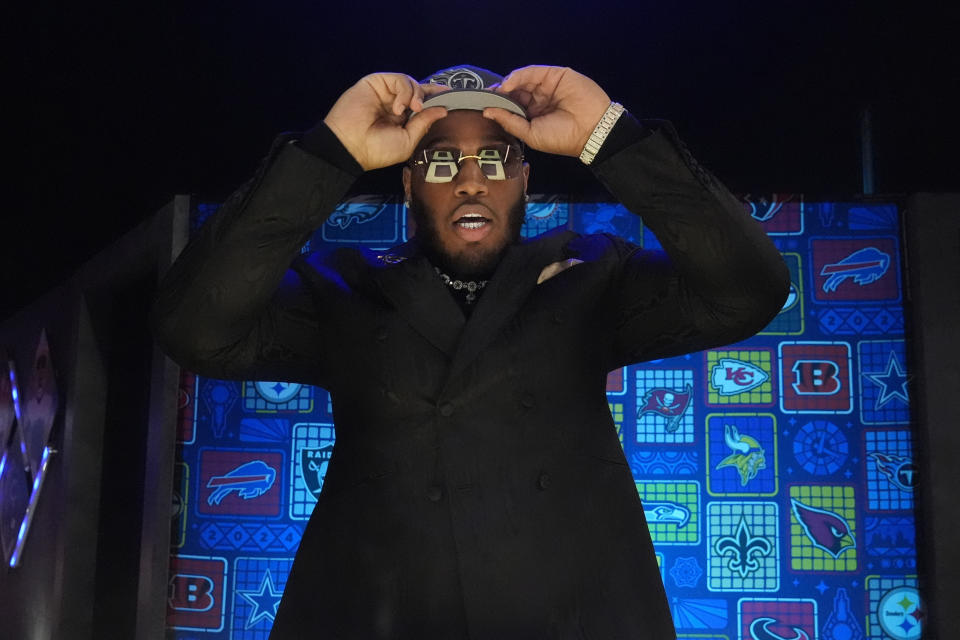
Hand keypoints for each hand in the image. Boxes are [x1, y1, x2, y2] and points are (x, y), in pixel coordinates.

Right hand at [323, 73, 448, 170]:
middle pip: (419, 90)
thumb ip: (424, 124)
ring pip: (410, 82)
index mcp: (402, 118)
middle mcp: (394, 103)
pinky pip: (398, 79)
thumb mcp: (408, 140)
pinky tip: (399, 107)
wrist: (351, 145)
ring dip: (416, 94)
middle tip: (423, 109)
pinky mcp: (375, 83)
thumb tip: (443, 109)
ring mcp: (385, 92)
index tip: (451, 97)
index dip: (436, 98)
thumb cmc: (377, 150)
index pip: (423, 103)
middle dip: (427, 96)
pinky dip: (404, 91)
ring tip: (413, 109)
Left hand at [483, 66, 611, 156]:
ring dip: (507, 84)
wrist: (592, 130)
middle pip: (515, 91)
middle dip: (500, 93)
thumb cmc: (563, 138)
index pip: (513, 106)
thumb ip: (510, 121)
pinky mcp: (556, 75)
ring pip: (522, 80)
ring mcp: (548, 86)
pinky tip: (508, 84)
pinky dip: (518, 76)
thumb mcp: (531, 134)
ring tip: (496, 91)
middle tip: (486, 97)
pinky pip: (533, 72)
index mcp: (535, 115)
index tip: (483, 107)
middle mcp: (540, 99)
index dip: (499, 105)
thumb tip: (487, 112)